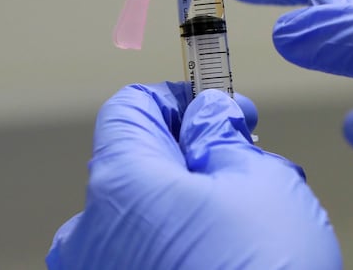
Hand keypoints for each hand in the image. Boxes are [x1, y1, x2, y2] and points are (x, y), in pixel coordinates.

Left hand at [47, 82, 340, 269]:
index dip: (178, 98)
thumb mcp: (262, 184)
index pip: (131, 107)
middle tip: (247, 170)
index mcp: (120, 185)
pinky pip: (140, 259)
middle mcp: (89, 234)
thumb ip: (225, 136)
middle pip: (139, 165)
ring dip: (192, 209)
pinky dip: (177, 249)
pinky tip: (226, 260)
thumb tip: (212, 116)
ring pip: (144, 218)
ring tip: (249, 225)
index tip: (214, 106)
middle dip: (194, 160)